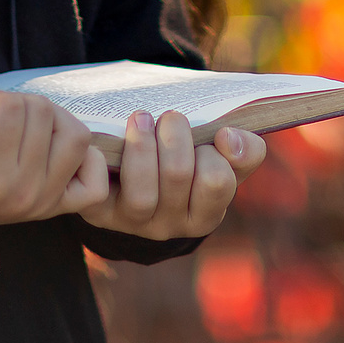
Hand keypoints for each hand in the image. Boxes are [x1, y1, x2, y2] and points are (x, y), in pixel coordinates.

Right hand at [0, 91, 110, 226]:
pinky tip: (51, 149)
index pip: (6, 109)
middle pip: (40, 111)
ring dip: (47, 119)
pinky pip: (94, 176)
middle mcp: (23, 193)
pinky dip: (83, 158)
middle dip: (11, 104)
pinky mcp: (58, 206)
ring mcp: (45, 201)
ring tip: (15, 126)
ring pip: (72, 131)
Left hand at [76, 111, 266, 241]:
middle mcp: (170, 226)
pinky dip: (102, 164)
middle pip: (177, 175)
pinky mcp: (99, 212)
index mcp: (205, 215)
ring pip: (141, 191)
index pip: (217, 181)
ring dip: (142, 145)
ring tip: (141, 118)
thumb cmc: (187, 159)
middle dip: (176, 134)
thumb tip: (229, 138)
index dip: (216, 149)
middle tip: (172, 116)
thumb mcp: (222, 157)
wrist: (131, 176)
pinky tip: (109, 141)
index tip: (213, 132)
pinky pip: (98, 193)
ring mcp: (133, 221)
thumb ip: (245, 149)